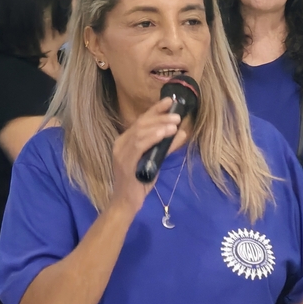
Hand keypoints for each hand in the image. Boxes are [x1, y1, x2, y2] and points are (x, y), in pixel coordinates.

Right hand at [109, 98, 188, 214]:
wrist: (126, 203)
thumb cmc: (140, 182)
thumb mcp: (155, 161)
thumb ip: (165, 147)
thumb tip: (181, 133)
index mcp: (125, 141)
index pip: (141, 121)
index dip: (155, 109)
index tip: (169, 101)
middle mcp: (121, 143)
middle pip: (141, 124)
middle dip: (160, 116)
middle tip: (177, 115)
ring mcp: (121, 153)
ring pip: (140, 132)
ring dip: (159, 126)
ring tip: (175, 123)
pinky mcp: (125, 163)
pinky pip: (139, 146)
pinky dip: (152, 138)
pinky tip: (163, 133)